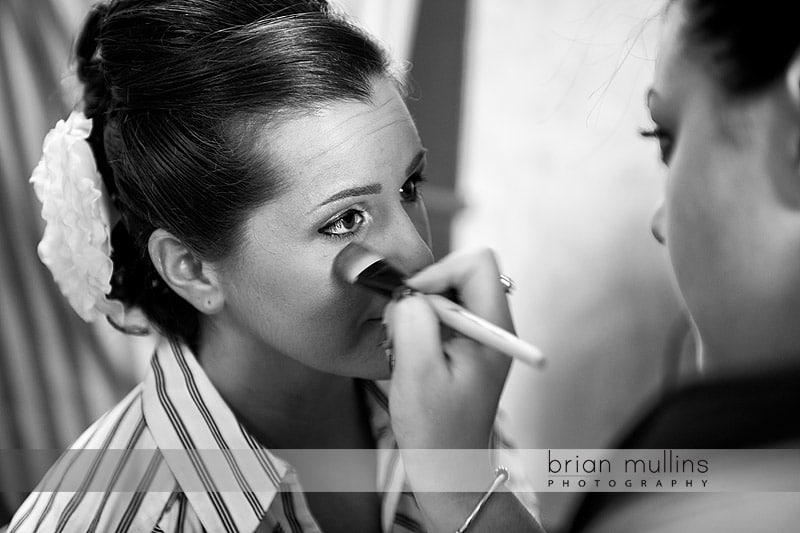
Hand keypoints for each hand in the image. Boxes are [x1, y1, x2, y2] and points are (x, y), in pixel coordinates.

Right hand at [385, 247, 512, 452]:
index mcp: (494, 327)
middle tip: (405, 329)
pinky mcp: (465, 343)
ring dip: (418, 312)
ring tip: (407, 349)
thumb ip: (414, 322)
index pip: (477, 263)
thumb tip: (408, 294)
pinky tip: (411, 355)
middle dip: (425, 292)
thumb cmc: (436, 429)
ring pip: (446, 292)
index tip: (413, 303)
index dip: (439, 272)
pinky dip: (419, 325)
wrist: (447, 465)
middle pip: (461, 272)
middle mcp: (494, 324)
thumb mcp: (418, 373)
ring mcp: (480, 333)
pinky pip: (440, 313)